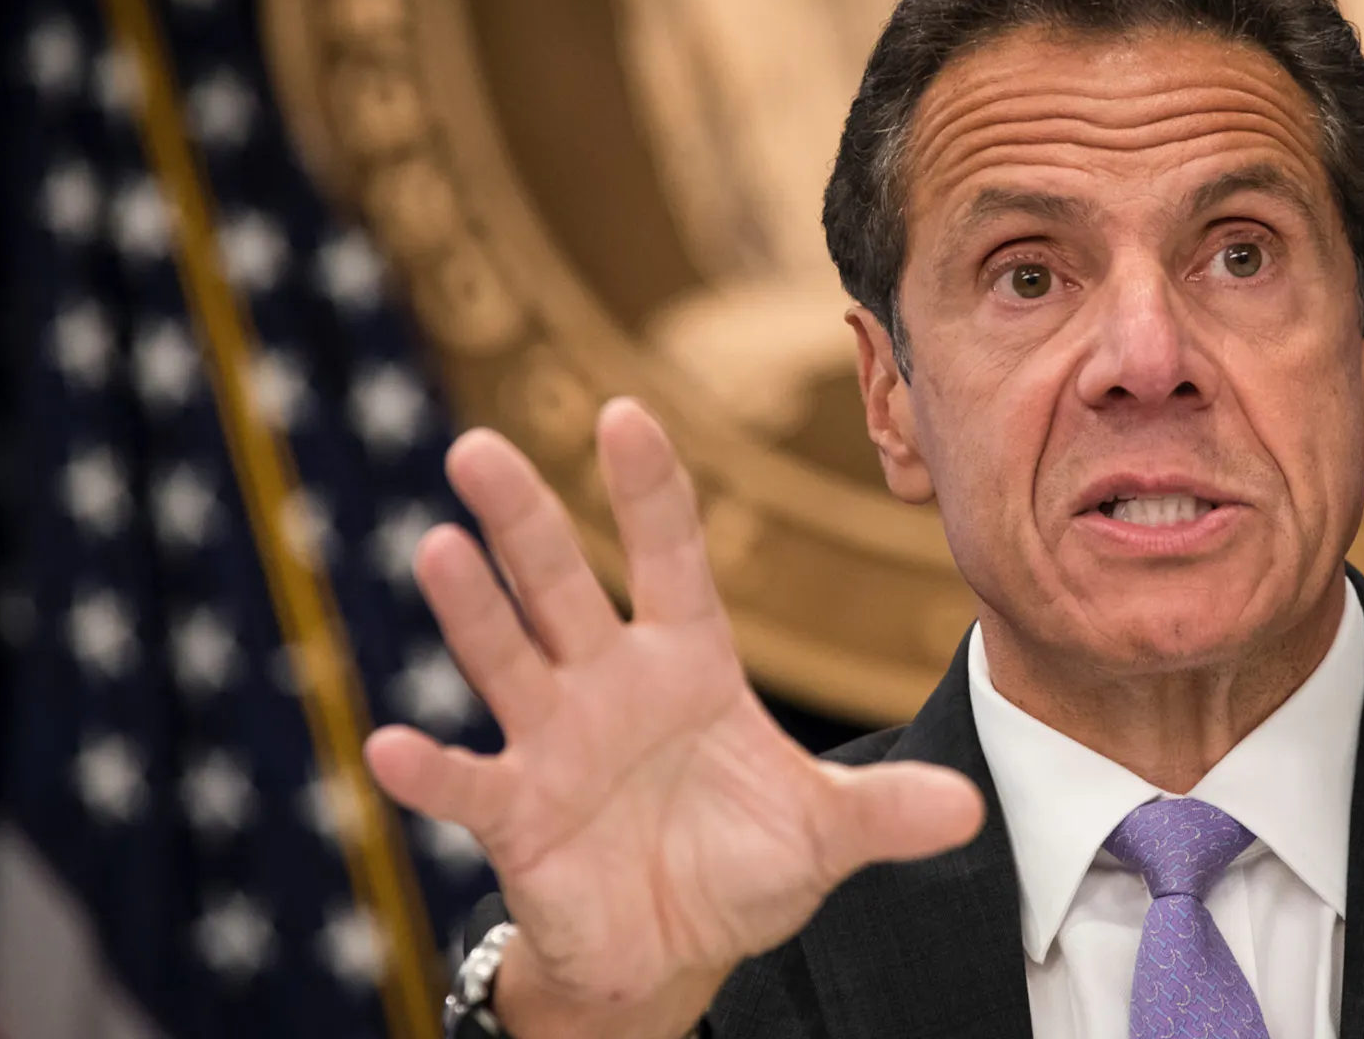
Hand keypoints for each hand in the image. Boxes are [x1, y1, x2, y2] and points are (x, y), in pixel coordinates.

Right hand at [363, 399, 982, 1037]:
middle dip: (525, 520)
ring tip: (439, 546)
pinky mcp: (515, 815)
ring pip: (507, 658)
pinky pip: (469, 784)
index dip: (648, 490)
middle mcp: (609, 683)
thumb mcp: (823, 833)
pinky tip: (393, 743)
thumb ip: (885, 811)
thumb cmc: (740, 863)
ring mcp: (553, 743)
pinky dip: (430, 768)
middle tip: (481, 447)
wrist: (673, 948)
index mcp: (687, 662)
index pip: (669, 558)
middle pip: (563, 585)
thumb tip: (970, 810)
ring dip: (472, 609)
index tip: (625, 414)